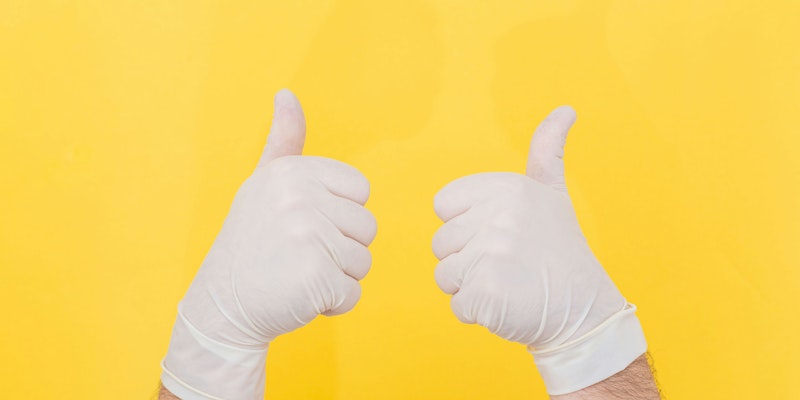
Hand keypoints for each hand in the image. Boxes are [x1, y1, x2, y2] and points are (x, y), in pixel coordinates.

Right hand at [161, 90, 376, 399]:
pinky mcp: (317, 276)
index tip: (303, 225)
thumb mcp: (262, 184)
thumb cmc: (250, 243)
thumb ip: (284, 141)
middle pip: (366, 228)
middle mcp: (300, 198)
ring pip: (363, 261)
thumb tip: (287, 93)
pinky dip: (332, 304)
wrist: (220, 306)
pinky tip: (299, 298)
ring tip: (297, 275)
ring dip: (337, 277)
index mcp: (294, 172)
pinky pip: (354, 293)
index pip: (360, 192)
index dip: (339, 216)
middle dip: (340, 250)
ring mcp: (309, 236)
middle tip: (297, 256)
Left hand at [432, 107, 645, 394]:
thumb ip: (547, 151)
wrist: (584, 308)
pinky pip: (457, 304)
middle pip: (441, 243)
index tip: (501, 233)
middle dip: (468, 260)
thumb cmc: (560, 250)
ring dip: (470, 287)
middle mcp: (498, 216)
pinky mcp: (486, 293)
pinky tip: (507, 304)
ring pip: (445, 274)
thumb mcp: (552, 193)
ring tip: (508, 282)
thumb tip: (565, 109)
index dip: (466, 225)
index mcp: (505, 188)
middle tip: (509, 264)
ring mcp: (491, 255)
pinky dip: (478, 312)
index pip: (443, 206)